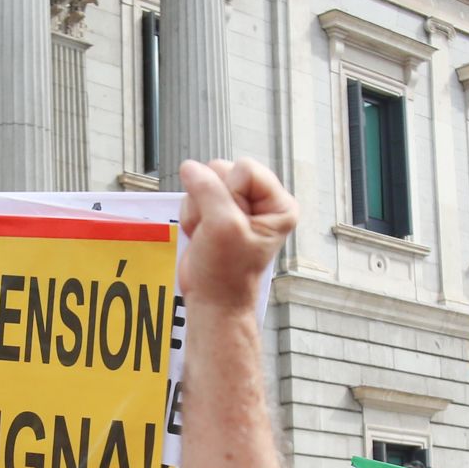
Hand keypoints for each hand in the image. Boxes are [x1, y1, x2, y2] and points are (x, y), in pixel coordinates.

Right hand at [179, 158, 296, 309]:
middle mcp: (261, 202)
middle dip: (211, 200)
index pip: (245, 170)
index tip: (231, 223)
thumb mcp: (222, 226)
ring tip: (209, 235)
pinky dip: (193, 216)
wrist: (211, 299)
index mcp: (278, 204)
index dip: (230, 193)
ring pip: (205, 182)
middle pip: (224, 171)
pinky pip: (195, 196)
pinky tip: (202, 235)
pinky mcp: (217, 212)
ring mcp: (237, 206)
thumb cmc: (226, 272)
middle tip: (217, 230)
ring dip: (199, 210)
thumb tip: (190, 168)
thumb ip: (208, 190)